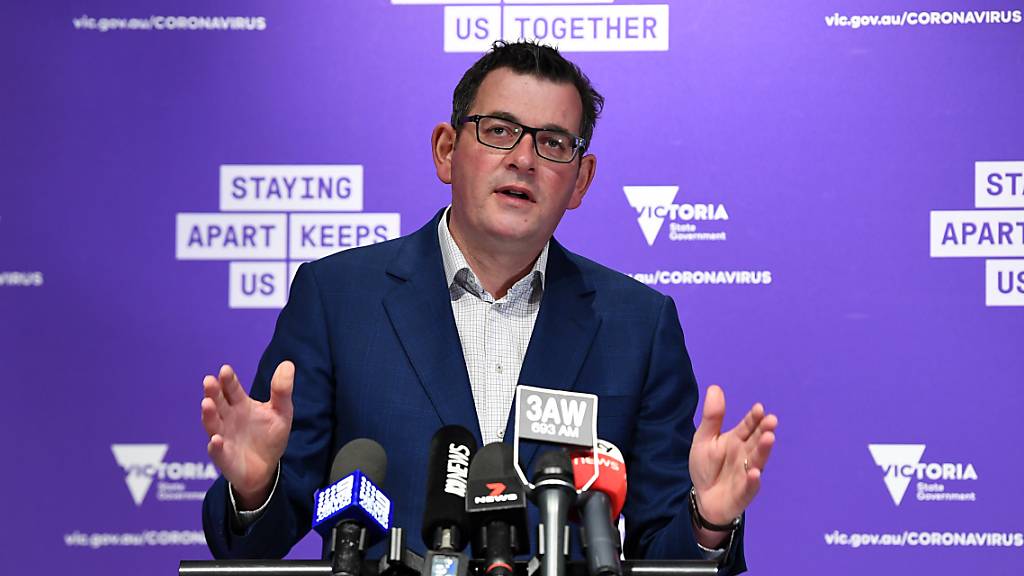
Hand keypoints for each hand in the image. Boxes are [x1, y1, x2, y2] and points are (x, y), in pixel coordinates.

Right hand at [201, 362, 294, 508]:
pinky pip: (217, 451)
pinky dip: (215, 446)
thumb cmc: (269, 436)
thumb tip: (288, 363)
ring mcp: (223, 437)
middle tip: (209, 381)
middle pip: (218, 403)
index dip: (228, 380)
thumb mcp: (282, 412)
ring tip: (207, 403)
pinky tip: (216, 440)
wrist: (266, 468)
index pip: (231, 389)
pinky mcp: (223, 457)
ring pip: (213, 424)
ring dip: (209, 414)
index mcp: (240, 405)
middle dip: (213, 392)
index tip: (225, 370)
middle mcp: (227, 418)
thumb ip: (282, 390)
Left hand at [689, 385, 776, 529]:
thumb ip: (712, 417)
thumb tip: (715, 387)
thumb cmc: (707, 466)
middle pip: (756, 441)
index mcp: (738, 440)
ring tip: (769, 438)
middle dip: (764, 431)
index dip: (753, 418)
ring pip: (757, 461)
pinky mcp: (743, 493)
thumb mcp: (704, 438)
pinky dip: (752, 481)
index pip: (748, 426)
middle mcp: (746, 455)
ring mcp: (746, 474)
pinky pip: (749, 487)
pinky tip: (754, 473)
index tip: (759, 408)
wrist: (702, 497)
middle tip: (771, 421)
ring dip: (763, 451)